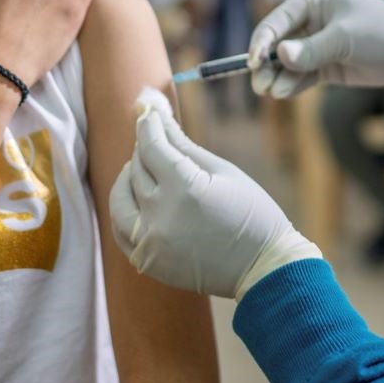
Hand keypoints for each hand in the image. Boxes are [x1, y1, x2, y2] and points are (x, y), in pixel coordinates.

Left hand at [110, 91, 319, 298]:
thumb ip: (185, 147)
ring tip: (140, 170)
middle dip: (143, 149)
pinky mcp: (148, 262)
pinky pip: (122, 231)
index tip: (148, 114)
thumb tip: (160, 118)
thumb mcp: (224, 172)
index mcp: (185, 188)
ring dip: (126, 180)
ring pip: (120, 201)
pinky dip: (124, 212)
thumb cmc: (252, 214)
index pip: (152, 147)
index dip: (148, 126)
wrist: (263, 268)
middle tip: (153, 138)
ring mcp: (151, 243)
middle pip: (136, 170)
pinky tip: (135, 200)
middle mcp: (161, 216)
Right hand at [247, 0, 383, 97]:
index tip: (253, 62)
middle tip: (260, 84)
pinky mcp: (326, 65)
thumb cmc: (382, 32)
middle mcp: (311, 20)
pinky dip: (292, 84)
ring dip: (277, 77)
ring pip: (287, 63)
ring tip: (272, 92)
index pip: (277, 20)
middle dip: (266, 64)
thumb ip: (311, 50)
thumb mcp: (345, 38)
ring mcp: (318, 44)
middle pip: (277, 43)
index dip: (262, 41)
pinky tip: (283, 92)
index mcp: (314, 0)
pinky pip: (301, 75)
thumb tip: (279, 56)